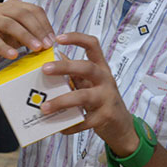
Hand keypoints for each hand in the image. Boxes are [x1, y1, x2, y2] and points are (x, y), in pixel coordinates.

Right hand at [0, 0, 56, 61]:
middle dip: (38, 30)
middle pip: (23, 14)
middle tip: (47, 45)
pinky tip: (14, 55)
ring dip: (26, 37)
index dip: (45, 24)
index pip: (34, 10)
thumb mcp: (19, 33)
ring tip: (36, 48)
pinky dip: (5, 48)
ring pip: (10, 24)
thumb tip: (50, 41)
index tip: (53, 39)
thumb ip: (32, 33)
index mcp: (14, 6)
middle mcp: (3, 9)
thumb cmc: (1, 36)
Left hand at [39, 33, 139, 153]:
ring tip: (45, 107)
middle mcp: (105, 80)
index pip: (93, 45)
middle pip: (86, 68)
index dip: (76, 38)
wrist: (122, 125)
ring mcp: (107, 98)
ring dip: (61, 101)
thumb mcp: (91, 83)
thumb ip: (76, 72)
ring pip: (83, 96)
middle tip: (44, 69)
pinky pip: (84, 121)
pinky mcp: (105, 117)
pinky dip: (69, 125)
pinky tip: (59, 128)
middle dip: (64, 67)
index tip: (58, 38)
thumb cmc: (102, 100)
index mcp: (101, 68)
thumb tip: (56, 56)